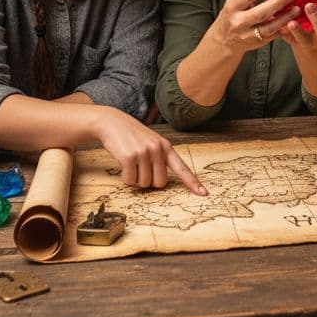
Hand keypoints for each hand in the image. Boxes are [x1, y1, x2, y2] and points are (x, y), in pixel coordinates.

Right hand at [93, 109, 207, 194]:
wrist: (112, 123)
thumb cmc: (132, 136)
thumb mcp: (152, 142)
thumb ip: (160, 158)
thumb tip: (160, 183)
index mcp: (166, 147)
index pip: (182, 168)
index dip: (192, 182)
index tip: (203, 193)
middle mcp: (157, 149)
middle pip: (160, 183)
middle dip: (149, 182)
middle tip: (141, 169)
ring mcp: (144, 153)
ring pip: (144, 183)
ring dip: (136, 179)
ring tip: (132, 164)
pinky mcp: (129, 157)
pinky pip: (130, 180)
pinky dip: (126, 178)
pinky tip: (123, 164)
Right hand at [211, 0, 300, 52]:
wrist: (224, 41)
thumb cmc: (232, 16)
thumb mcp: (236, 1)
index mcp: (233, 6)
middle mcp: (239, 21)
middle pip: (260, 12)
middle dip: (278, 3)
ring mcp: (248, 34)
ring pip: (269, 27)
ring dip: (285, 18)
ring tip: (296, 9)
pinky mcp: (258, 43)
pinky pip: (273, 36)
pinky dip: (284, 28)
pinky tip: (293, 21)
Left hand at [280, 0, 316, 50]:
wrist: (311, 44)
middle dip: (316, 18)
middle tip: (309, 5)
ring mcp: (311, 41)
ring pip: (305, 38)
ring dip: (298, 31)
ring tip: (291, 22)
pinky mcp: (296, 44)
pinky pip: (289, 40)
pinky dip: (284, 34)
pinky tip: (278, 26)